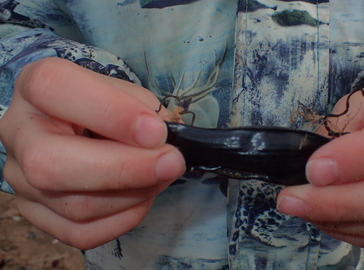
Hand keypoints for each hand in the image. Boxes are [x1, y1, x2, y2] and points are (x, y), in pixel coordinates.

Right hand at [0, 58, 185, 249]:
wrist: (83, 127)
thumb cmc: (106, 106)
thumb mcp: (124, 92)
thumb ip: (143, 110)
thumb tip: (162, 144)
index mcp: (36, 87)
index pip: (55, 89)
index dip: (112, 113)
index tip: (157, 131)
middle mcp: (18, 133)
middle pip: (50, 166)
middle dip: (124, 170)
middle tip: (172, 163)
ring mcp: (20, 179)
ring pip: (73, 206)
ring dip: (134, 195)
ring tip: (162, 175)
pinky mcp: (36, 212)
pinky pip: (80, 233)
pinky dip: (123, 219)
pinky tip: (142, 198)